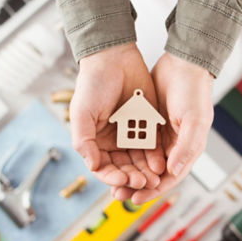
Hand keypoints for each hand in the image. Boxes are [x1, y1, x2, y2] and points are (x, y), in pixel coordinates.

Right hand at [70, 43, 165, 189]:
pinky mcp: (147, 124)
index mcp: (96, 140)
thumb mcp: (82, 113)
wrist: (115, 58)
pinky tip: (159, 163)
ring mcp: (131, 133)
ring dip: (145, 171)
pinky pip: (152, 145)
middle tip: (141, 182)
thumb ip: (84, 140)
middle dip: (132, 177)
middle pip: (123, 167)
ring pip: (139, 160)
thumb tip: (92, 165)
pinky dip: (155, 156)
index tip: (122, 179)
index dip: (112, 176)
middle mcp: (114, 140)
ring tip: (152, 178)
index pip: (103, 167)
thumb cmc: (93, 83)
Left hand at [112, 52, 213, 203]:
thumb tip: (172, 172)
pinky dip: (127, 151)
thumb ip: (186, 147)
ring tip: (113, 179)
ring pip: (143, 159)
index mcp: (187, 148)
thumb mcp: (194, 120)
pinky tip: (114, 157)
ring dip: (130, 169)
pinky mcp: (149, 122)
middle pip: (154, 172)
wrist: (182, 64)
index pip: (170, 177)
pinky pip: (137, 142)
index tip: (135, 198)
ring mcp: (161, 134)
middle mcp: (174, 144)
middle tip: (118, 192)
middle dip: (137, 183)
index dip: (153, 190)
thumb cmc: (193, 91)